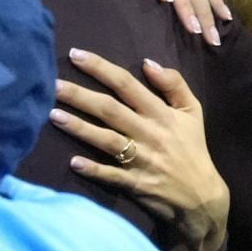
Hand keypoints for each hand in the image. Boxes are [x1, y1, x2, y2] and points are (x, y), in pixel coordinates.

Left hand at [51, 49, 227, 250]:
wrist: (202, 196)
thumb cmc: (192, 148)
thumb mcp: (193, 111)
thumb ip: (174, 84)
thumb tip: (148, 63)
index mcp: (161, 113)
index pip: (126, 84)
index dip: (100, 68)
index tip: (75, 54)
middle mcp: (148, 133)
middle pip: (109, 109)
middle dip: (79, 95)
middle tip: (50, 83)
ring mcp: (141, 159)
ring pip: (106, 140)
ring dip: (78, 128)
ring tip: (52, 115)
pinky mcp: (135, 183)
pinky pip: (111, 175)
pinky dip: (93, 169)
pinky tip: (72, 162)